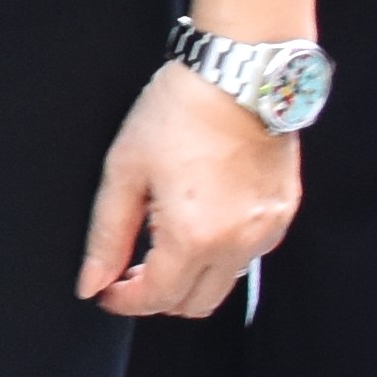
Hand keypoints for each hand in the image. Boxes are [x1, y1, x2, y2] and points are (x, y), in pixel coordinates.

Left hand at [77, 63, 299, 312]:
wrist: (239, 72)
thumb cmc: (180, 110)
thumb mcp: (125, 170)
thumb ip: (107, 235)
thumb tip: (92, 282)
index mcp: (193, 237)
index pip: (156, 299)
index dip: (124, 301)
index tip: (106, 290)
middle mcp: (237, 243)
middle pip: (194, 304)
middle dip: (158, 295)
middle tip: (132, 268)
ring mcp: (266, 230)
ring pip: (225, 282)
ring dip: (191, 274)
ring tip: (165, 234)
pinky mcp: (284, 212)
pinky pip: (250, 253)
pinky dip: (223, 251)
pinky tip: (202, 216)